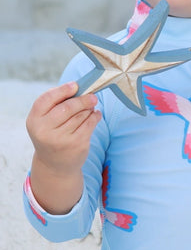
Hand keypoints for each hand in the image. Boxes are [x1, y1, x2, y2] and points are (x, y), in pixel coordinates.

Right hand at [26, 82, 100, 212]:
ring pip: (81, 115)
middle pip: (68, 107)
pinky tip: (95, 114)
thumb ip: (56, 104)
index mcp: (34, 120)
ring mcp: (61, 139)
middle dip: (82, 99)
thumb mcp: (45, 120)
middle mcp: (45, 130)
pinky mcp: (76, 145)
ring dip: (89, 108)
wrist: (54, 164)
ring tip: (91, 106)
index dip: (62, 90)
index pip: (47, 99)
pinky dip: (95, 117)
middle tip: (92, 95)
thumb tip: (77, 87)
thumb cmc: (51, 134)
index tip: (75, 85)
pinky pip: (90, 125)